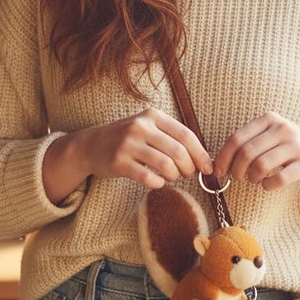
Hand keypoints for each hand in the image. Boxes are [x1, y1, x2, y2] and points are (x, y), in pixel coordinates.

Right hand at [71, 108, 213, 189]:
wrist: (92, 145)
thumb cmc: (128, 138)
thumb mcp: (148, 127)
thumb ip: (172, 137)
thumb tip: (203, 158)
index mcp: (153, 116)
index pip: (186, 135)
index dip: (200, 154)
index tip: (207, 167)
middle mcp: (141, 127)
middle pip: (179, 152)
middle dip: (189, 168)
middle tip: (187, 174)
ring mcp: (128, 144)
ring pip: (166, 165)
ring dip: (174, 176)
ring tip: (170, 177)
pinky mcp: (119, 162)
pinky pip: (148, 177)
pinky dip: (158, 183)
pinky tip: (156, 182)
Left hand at [213, 112, 299, 209]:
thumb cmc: (290, 146)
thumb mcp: (272, 135)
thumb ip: (249, 142)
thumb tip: (217, 161)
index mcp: (269, 119)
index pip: (237, 138)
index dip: (223, 157)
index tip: (218, 170)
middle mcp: (282, 129)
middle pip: (246, 152)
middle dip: (236, 169)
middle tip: (237, 178)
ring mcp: (296, 145)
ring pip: (261, 165)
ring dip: (252, 178)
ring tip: (254, 180)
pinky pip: (280, 178)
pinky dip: (268, 185)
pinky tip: (267, 185)